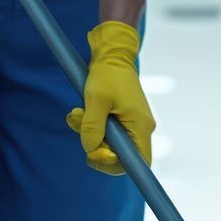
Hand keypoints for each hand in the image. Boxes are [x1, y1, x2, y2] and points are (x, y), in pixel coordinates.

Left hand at [66, 21, 154, 175]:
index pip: (138, 162)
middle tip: (80, 131)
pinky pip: (110, 132)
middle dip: (97, 148)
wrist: (112, 54)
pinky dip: (94, 126)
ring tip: (78, 114)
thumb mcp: (95, 100)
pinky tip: (84, 112)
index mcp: (141, 126)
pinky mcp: (125, 118)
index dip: (116, 166)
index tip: (97, 155)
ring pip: (112, 143)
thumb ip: (92, 127)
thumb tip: (90, 149)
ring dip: (91, 134)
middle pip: (122, 155)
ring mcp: (134, 123)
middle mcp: (142, 127)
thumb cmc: (107, 74)